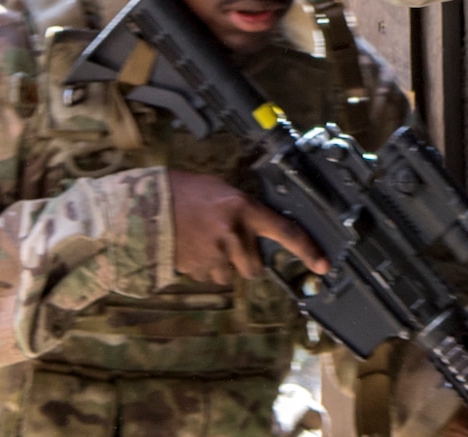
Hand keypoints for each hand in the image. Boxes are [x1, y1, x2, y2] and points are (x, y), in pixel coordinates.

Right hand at [168, 170, 327, 286]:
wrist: (144, 205)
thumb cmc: (183, 191)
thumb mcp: (221, 191)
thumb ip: (242, 210)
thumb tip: (255, 228)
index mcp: (244, 208)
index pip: (285, 231)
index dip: (307, 250)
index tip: (323, 266)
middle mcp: (234, 234)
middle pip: (254, 269)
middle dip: (245, 262)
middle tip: (228, 245)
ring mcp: (215, 254)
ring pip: (229, 276)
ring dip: (221, 266)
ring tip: (202, 243)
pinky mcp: (196, 269)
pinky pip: (207, 276)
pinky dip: (202, 268)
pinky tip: (190, 248)